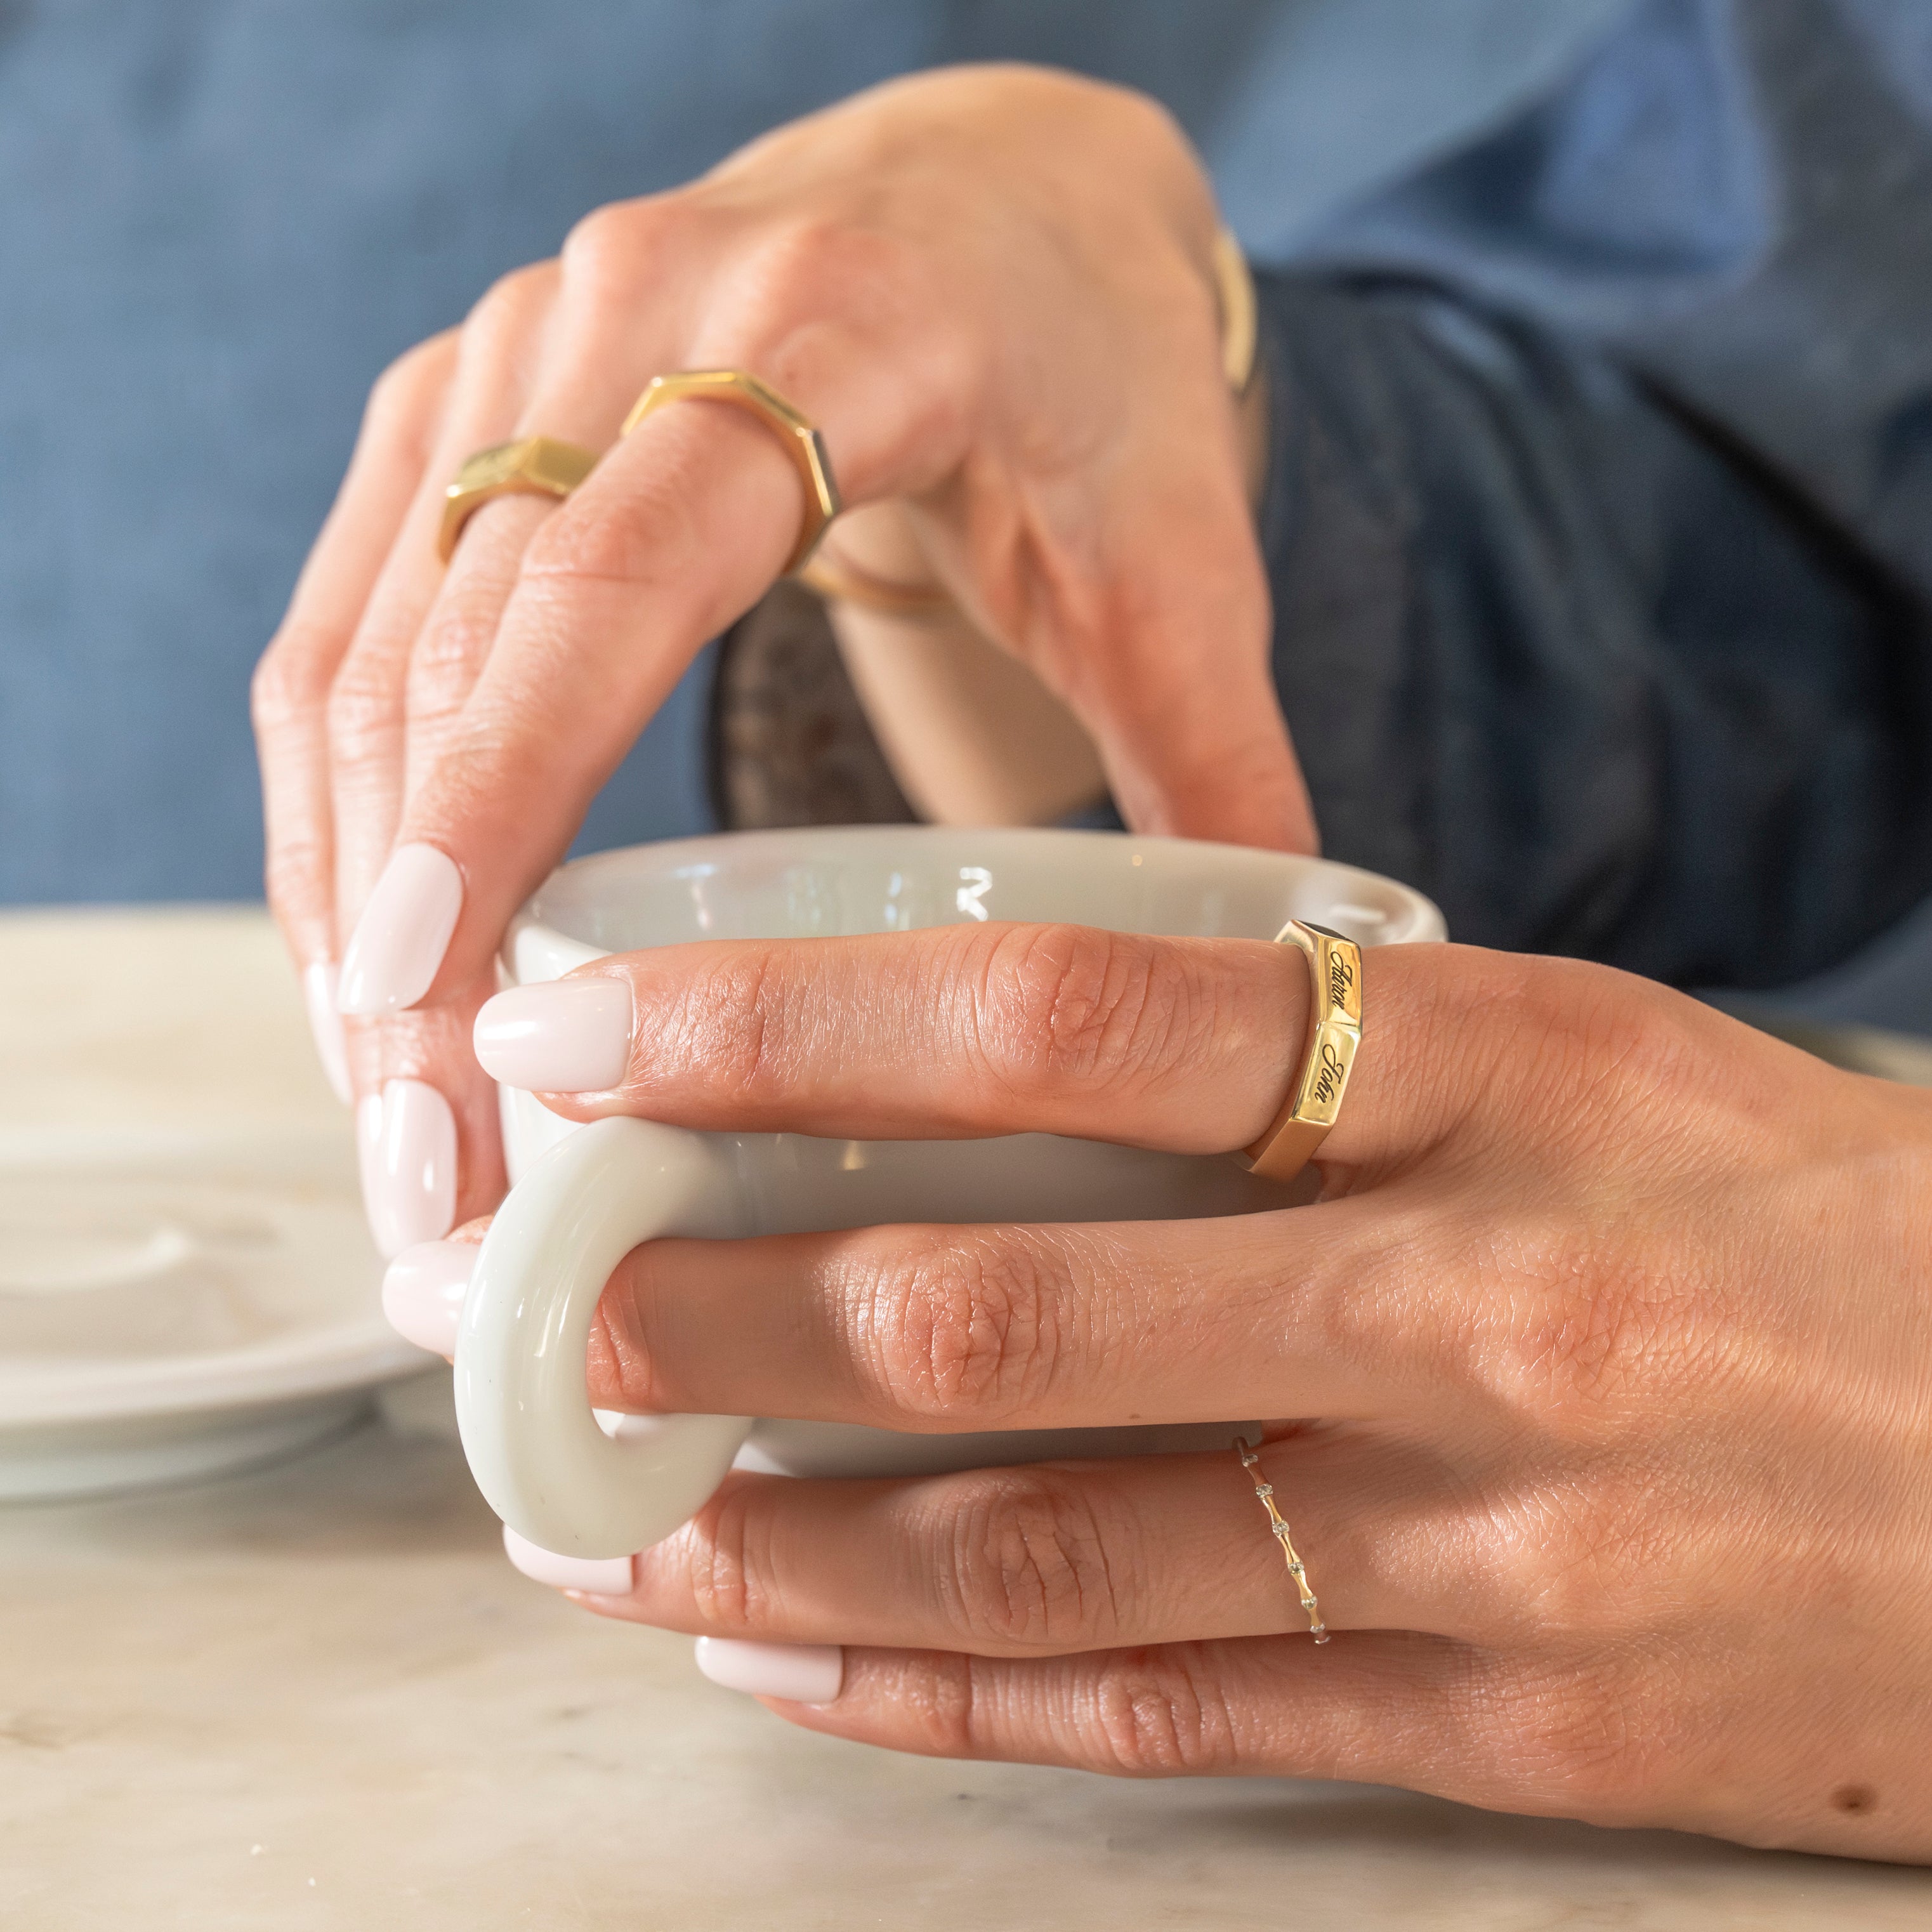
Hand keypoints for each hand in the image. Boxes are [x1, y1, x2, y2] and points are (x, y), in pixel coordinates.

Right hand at [250, 65, 1311, 1255]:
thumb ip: (1221, 754)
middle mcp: (632, 309)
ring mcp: (519, 349)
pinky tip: (357, 956)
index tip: (434, 976)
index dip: (506, 773)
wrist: (993, 188)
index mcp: (832, 330)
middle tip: (427, 1145)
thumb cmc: (1087, 360)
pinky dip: (337, 805)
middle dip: (409, 907)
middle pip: (459, 634)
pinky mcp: (461, 406)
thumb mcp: (1175, 550)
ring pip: (362, 645)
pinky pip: (345, 624)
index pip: (621, 561)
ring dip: (350, 882)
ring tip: (385, 1097)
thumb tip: (1295, 985)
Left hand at [391, 925, 1931, 1859]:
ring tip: (614, 1522)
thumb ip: (1320, 1073)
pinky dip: (947, 1691)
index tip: (596, 1047)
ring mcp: (1496, 1539)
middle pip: (1000, 1300)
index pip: (1063, 1018)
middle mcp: (1475, 1296)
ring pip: (1045, 1541)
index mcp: (1494, 1065)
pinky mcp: (1525, 1730)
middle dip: (726, 1309)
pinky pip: (1169, 1709)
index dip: (790, 1031)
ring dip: (788, 1541)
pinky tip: (797, 1665)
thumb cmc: (1804, 1216)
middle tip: (549, 1310)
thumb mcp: (1589, 1061)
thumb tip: (1008, 1073)